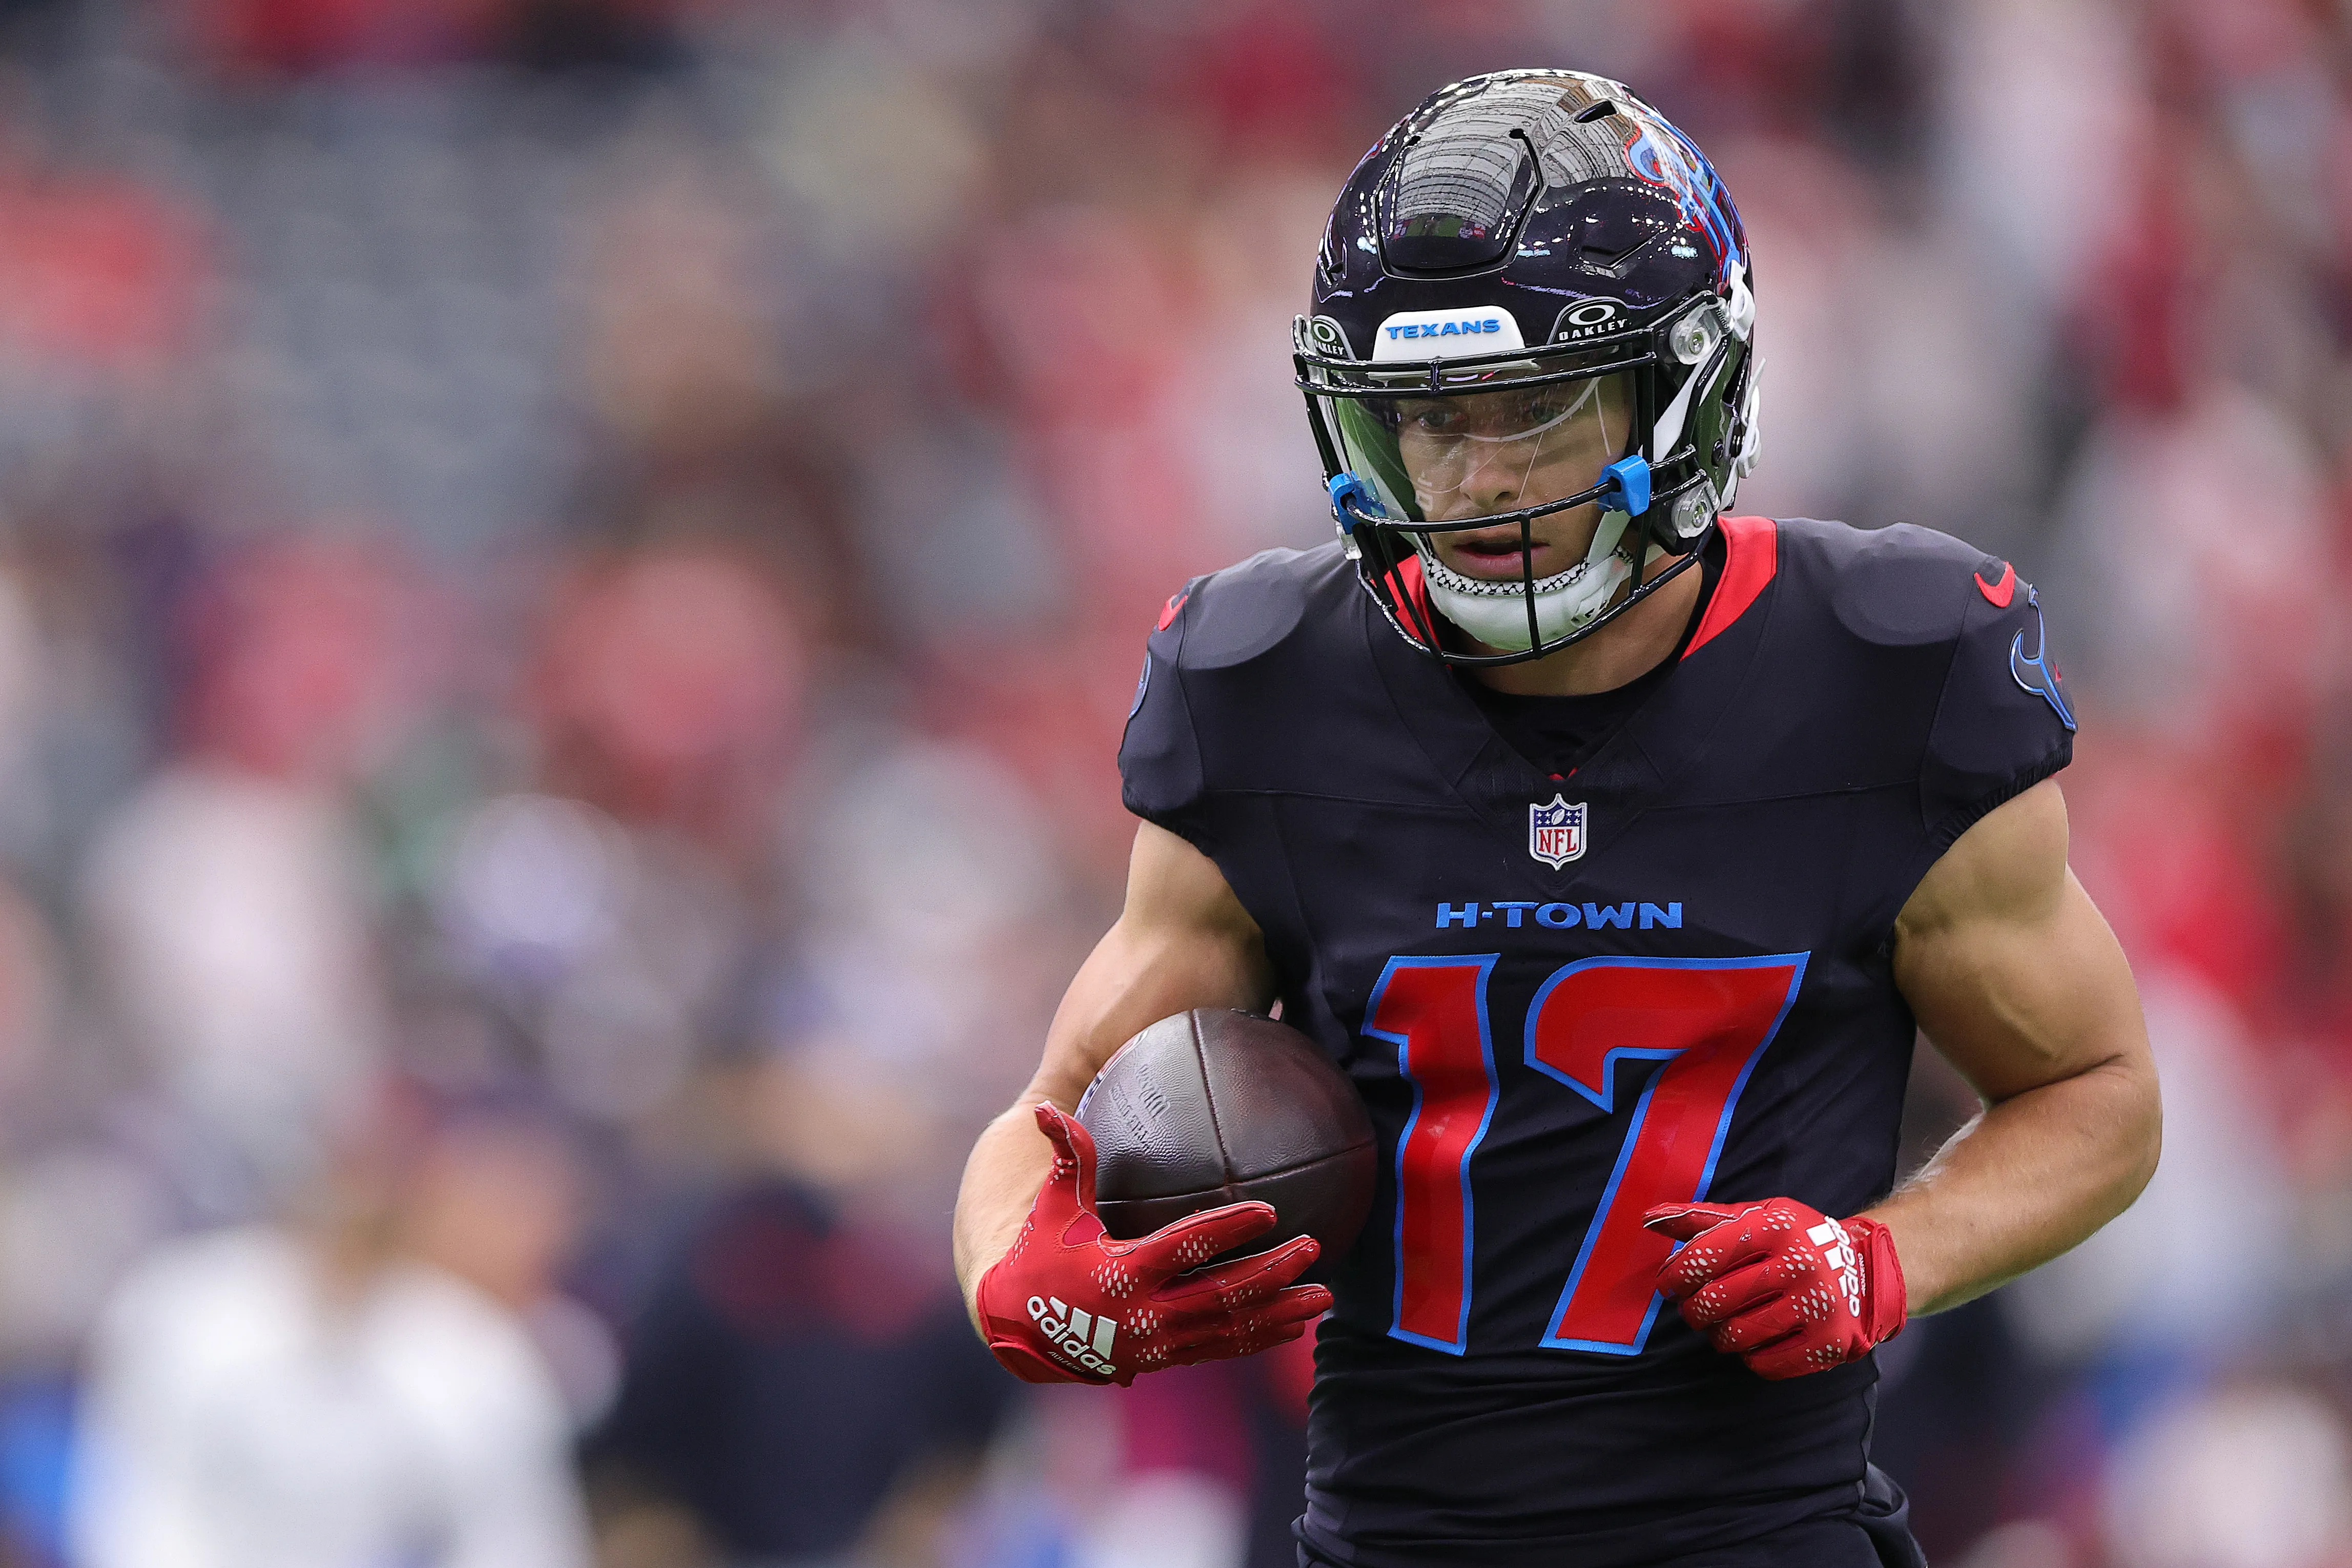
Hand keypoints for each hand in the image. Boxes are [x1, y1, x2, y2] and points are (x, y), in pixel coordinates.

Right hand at [975, 1104, 1332, 1384]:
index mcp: (1120, 1272)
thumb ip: (1067, 1157)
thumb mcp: (1052, 1207)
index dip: (1228, 1230)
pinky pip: (1221, 1347)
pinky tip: (1295, 1324)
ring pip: (1229, 1328)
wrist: (1021, 1330)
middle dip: (1271, 1273)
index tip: (1270, 1211)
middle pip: (1220, 1294)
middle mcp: (1144, 1314)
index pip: (1185, 1247)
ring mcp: (1158, 1343)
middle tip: (1312, 1248)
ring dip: (1278, 1311)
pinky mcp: (1164, 1359)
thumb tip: (1049, 1107)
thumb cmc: (1040, 1255)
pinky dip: (1259, 1336)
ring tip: (1324, 1296)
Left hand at [1641, 1197, 1905, 1379]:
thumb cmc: (1795, 1241)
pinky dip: (1750, 1357)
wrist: (1865, 1270)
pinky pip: (1766, 1363)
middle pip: (1716, 1301)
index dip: (1677, 1275)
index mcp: (1776, 1227)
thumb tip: (1649, 1218)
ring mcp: (1817, 1306)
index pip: (1706, 1254)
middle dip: (1694, 1311)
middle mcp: (1799, 1264)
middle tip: (1694, 1311)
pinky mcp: (1829, 1343)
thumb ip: (1703, 1219)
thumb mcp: (1756, 1217)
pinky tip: (1753, 1341)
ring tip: (1722, 1326)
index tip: (1669, 1286)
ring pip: (1737, 1335)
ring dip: (1718, 1336)